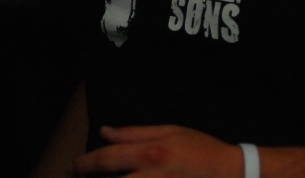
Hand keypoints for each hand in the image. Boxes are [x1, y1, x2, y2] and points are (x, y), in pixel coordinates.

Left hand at [73, 125, 242, 177]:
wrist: (230, 173)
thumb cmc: (201, 149)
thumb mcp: (170, 130)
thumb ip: (134, 133)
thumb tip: (105, 131)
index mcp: (150, 153)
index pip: (106, 159)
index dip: (84, 163)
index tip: (74, 166)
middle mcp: (150, 177)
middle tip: (79, 177)